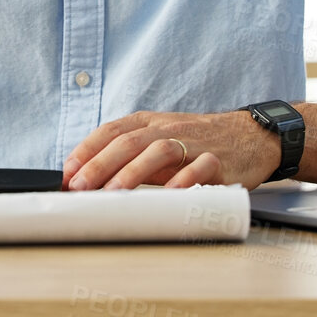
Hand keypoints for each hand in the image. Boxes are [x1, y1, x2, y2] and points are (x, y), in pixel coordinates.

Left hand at [63, 108, 280, 190]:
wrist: (249, 136)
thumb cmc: (196, 143)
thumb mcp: (160, 141)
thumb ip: (131, 156)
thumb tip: (89, 179)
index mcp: (149, 122)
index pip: (110, 131)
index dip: (86, 150)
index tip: (67, 173)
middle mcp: (167, 128)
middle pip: (128, 141)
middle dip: (100, 164)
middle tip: (79, 187)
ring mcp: (193, 142)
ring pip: (158, 150)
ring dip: (132, 172)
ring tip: (113, 194)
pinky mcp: (219, 160)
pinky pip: (200, 167)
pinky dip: (183, 180)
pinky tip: (169, 194)